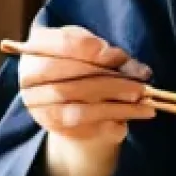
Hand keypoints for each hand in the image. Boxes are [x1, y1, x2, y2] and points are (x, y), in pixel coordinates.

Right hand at [18, 24, 155, 146]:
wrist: (66, 87)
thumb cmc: (82, 59)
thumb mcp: (93, 47)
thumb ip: (111, 54)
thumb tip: (135, 71)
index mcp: (37, 48)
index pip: (62, 44)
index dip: (91, 50)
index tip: (117, 56)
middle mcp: (30, 79)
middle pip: (72, 82)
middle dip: (112, 85)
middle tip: (141, 88)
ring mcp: (38, 107)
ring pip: (79, 111)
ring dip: (116, 110)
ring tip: (145, 108)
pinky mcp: (51, 128)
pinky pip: (81, 131)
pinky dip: (107, 127)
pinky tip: (125, 125)